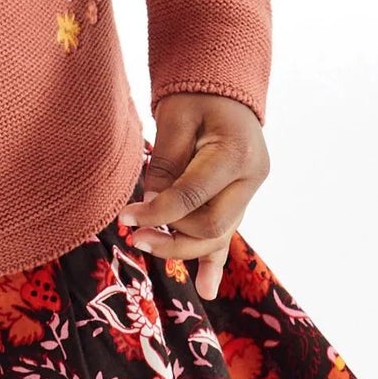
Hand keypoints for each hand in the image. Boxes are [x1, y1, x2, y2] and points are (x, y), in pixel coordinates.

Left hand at [116, 93, 268, 298]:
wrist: (224, 88)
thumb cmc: (196, 96)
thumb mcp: (176, 119)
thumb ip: (165, 165)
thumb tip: (150, 208)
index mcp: (238, 154)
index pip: (193, 196)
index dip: (157, 212)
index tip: (125, 217)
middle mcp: (252, 178)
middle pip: (211, 226)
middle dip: (169, 235)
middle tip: (132, 235)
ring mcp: (250, 192)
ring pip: (217, 235)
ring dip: (180, 247)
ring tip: (144, 246)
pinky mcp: (241, 199)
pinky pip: (226, 235)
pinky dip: (213, 262)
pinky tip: (206, 290)